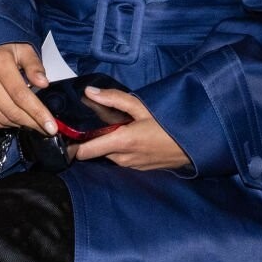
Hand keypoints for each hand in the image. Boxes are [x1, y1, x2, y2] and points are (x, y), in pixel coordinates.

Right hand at [0, 43, 54, 133]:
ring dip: (19, 124)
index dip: (38, 113)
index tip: (51, 126)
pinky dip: (4, 123)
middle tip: (45, 128)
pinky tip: (14, 119)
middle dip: (32, 123)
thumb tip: (43, 83)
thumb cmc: (4, 50)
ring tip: (30, 121)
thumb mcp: (24, 49)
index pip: (21, 95)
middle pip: (11, 110)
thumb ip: (34, 65)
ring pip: (1, 118)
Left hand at [71, 87, 190, 171]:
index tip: (66, 134)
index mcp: (121, 143)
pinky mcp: (140, 169)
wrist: (196, 146)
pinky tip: (131, 136)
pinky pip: (122, 159)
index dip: (72, 144)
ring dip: (108, 143)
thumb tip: (89, 92)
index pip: (84, 152)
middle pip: (96, 151)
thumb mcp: (144, 107)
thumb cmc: (172, 125)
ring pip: (109, 154)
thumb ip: (114, 99)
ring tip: (117, 126)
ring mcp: (132, 166)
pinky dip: (120, 149)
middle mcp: (123, 159)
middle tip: (97, 121)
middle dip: (93, 139)